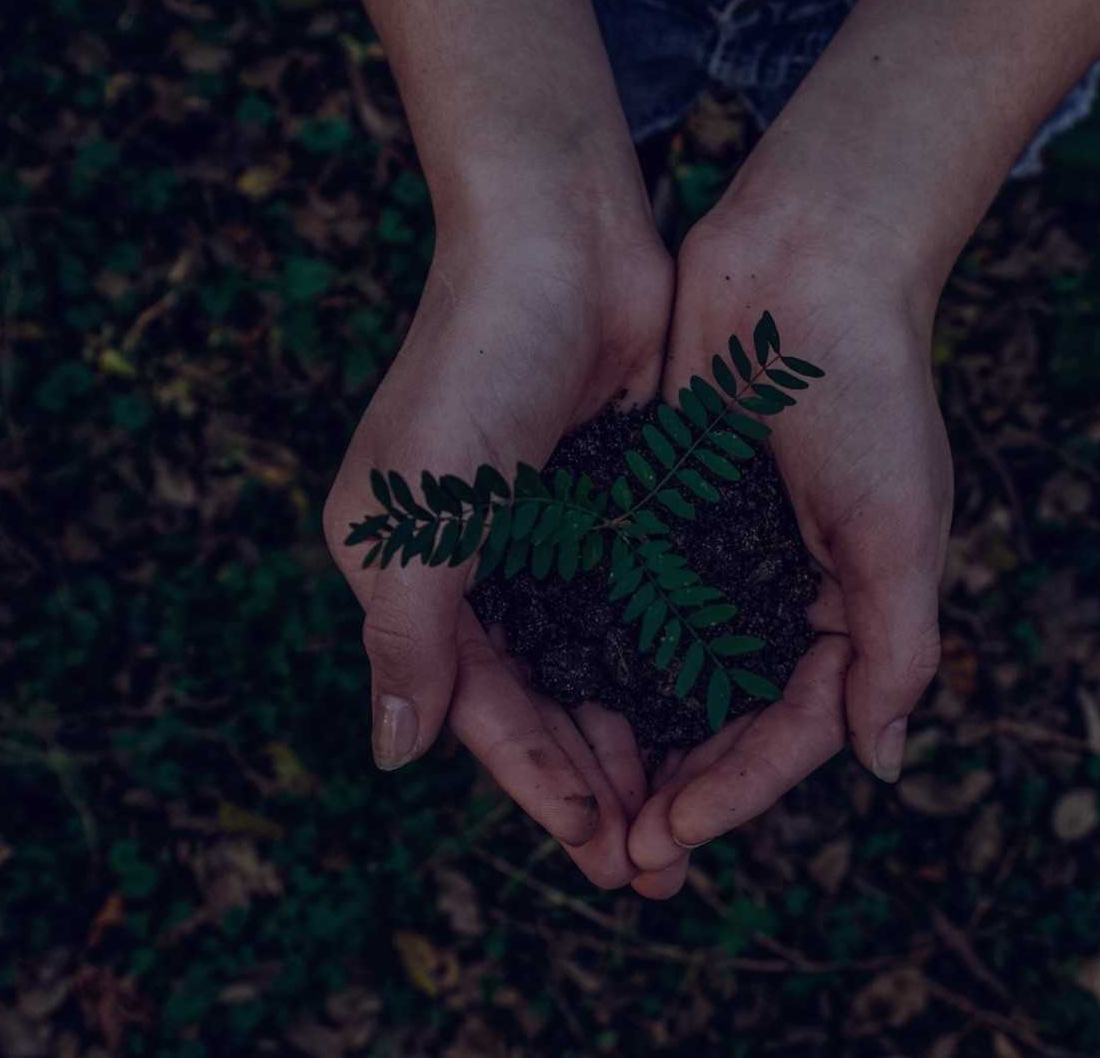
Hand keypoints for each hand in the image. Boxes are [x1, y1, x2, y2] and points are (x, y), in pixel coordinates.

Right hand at [324, 213, 669, 888]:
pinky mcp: (611, 503)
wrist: (560, 235)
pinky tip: (706, 714)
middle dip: (592, 784)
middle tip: (653, 864)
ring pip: (593, 667)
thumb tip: (393, 755)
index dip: (536, 781)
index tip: (599, 846)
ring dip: (633, 740)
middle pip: (538, 702)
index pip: (476, 706)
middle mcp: (474, 564)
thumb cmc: (475, 365)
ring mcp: (546, 535)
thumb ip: (407, 636)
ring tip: (684, 813)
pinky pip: (637, 608)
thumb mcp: (420, 512)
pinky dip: (663, 665)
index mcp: (409, 572)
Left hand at [625, 201, 951, 896]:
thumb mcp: (900, 528)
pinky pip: (627, 601)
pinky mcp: (661, 508)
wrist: (808, 259)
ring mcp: (718, 554)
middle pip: (724, 720)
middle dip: (678, 791)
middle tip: (621, 859)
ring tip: (584, 807)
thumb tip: (881, 764)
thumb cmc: (869, 391)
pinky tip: (554, 699)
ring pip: (668, 675)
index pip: (792, 730)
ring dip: (632, 742)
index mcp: (848, 609)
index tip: (672, 836)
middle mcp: (780, 593)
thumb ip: (896, 648)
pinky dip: (599, 654)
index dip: (737, 790)